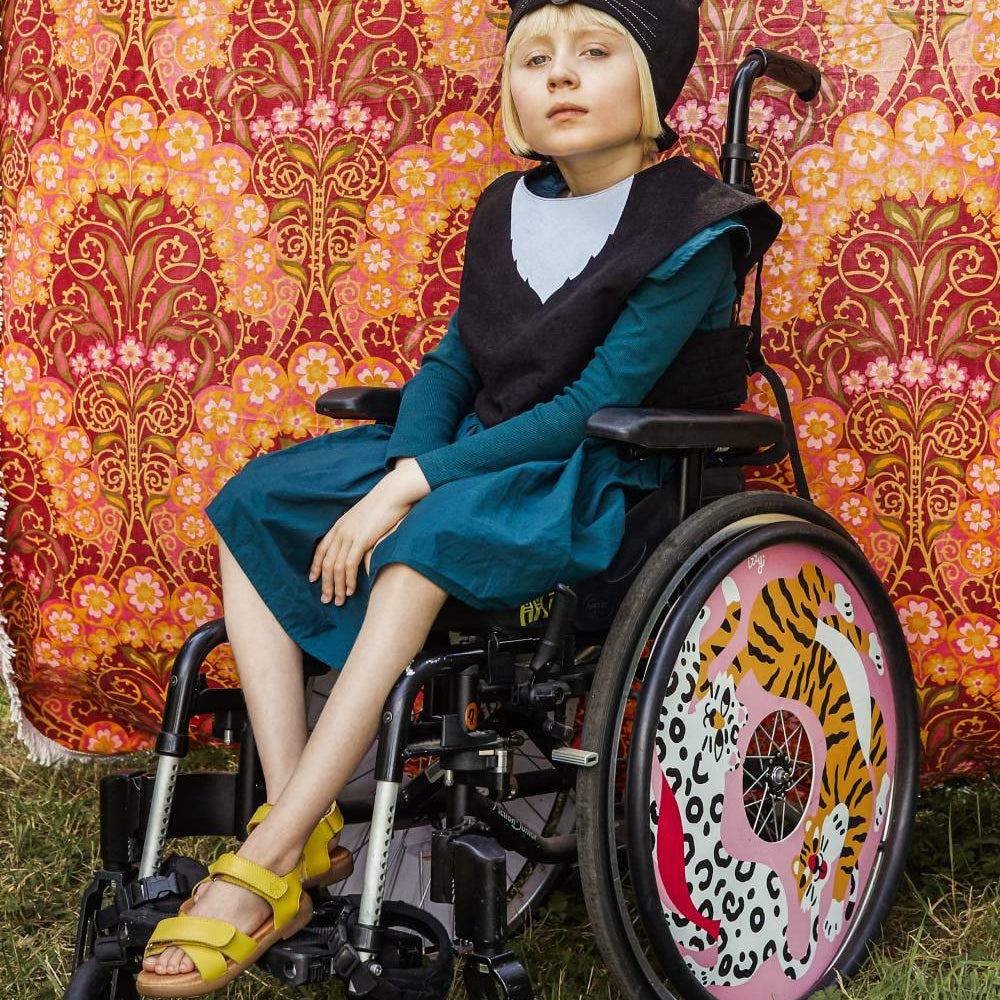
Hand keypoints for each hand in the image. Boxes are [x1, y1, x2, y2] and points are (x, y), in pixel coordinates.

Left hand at [309, 465, 428, 604]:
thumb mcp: (365, 519)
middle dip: (325, 584)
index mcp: (339, 525)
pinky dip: (348, 580)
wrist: (393, 493)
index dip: (316, 567)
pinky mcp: (361, 540)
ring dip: (336, 587)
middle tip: (326, 600)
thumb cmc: (384, 506)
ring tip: (339, 601)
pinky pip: (350, 565)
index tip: (313, 580)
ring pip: (336, 567)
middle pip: (326, 563)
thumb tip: (361, 551)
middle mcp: (340, 531)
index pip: (321, 550)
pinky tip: (350, 590)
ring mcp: (349, 535)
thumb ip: (359, 535)